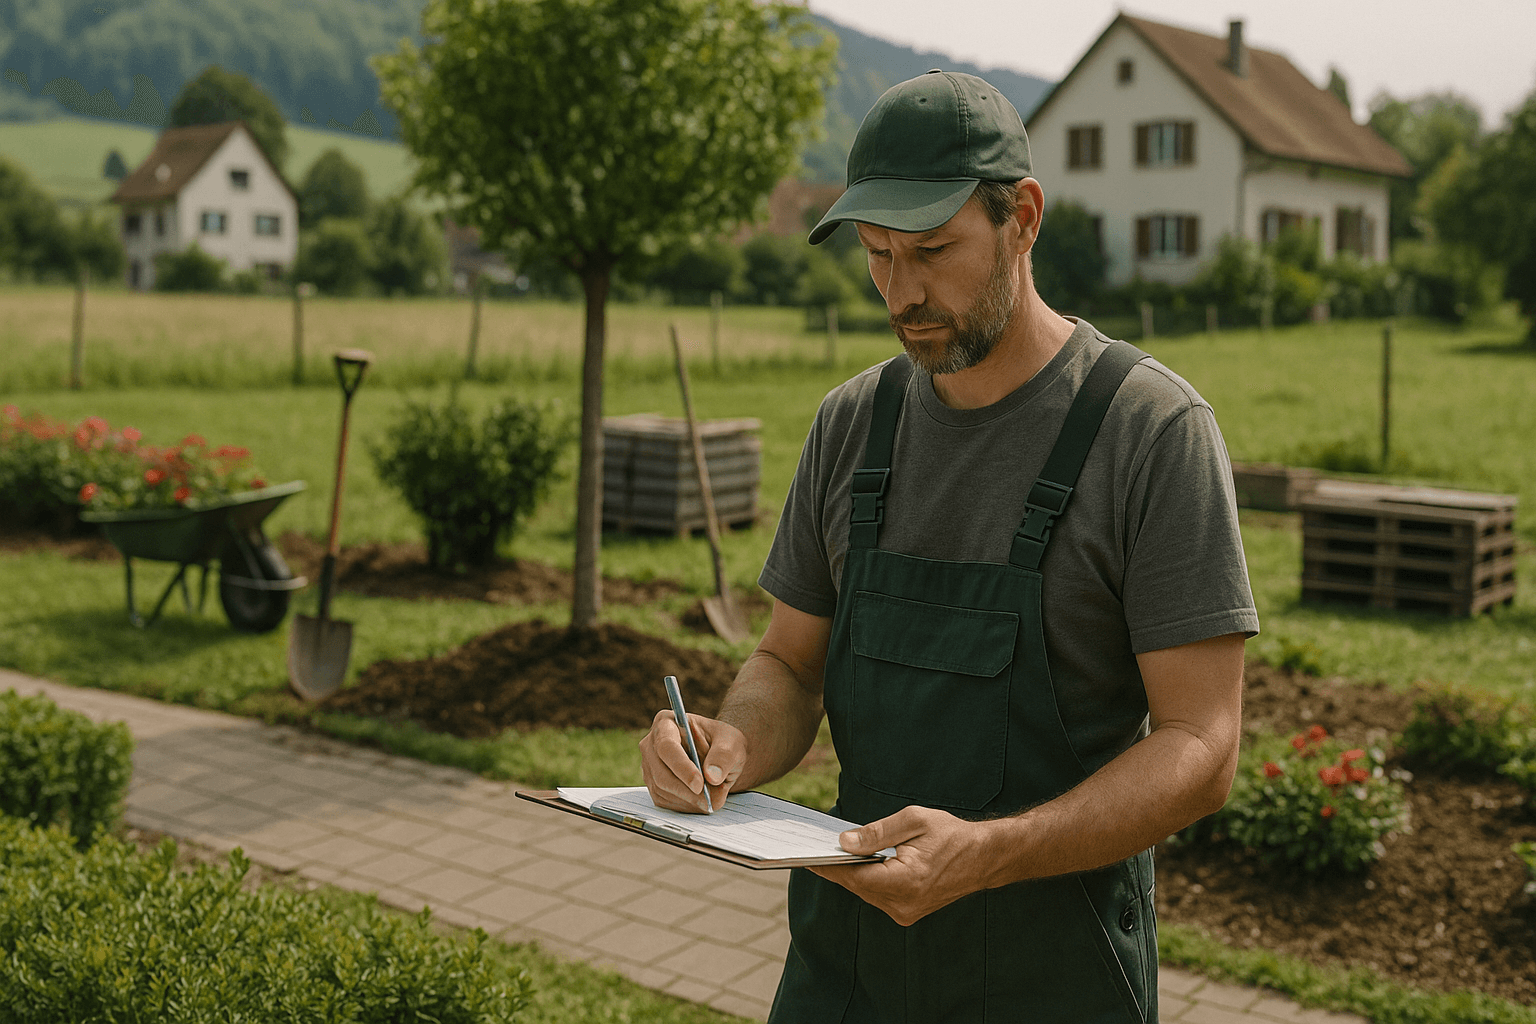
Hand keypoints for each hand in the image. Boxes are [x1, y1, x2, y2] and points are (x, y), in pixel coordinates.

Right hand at [639, 709, 746, 813]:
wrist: (721, 756)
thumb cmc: (723, 743)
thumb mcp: (731, 743)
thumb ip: (723, 756)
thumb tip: (711, 777)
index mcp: (667, 723)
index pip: (667, 746)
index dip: (681, 767)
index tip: (699, 784)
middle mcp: (652, 744)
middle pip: (661, 773)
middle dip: (686, 791)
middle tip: (710, 801)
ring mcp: (650, 766)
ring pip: (662, 790)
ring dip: (688, 800)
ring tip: (712, 800)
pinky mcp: (653, 785)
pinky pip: (664, 801)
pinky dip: (685, 806)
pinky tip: (701, 803)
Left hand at [809, 805, 992, 925]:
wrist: (982, 857)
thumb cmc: (950, 835)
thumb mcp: (913, 821)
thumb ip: (876, 832)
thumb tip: (844, 842)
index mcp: (905, 881)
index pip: (854, 876)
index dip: (828, 865)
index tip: (805, 856)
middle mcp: (903, 904)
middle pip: (856, 885)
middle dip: (835, 866)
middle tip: (812, 849)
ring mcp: (905, 912)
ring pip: (864, 891)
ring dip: (850, 873)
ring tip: (830, 853)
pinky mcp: (907, 912)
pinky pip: (876, 895)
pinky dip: (865, 879)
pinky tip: (856, 862)